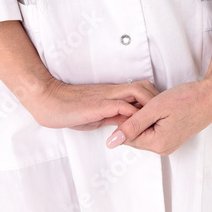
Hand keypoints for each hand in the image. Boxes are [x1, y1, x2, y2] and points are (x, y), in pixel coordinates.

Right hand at [27, 77, 159, 131]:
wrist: (49, 101)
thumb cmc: (69, 108)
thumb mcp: (95, 114)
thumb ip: (111, 117)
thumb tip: (125, 125)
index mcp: (111, 93)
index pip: (139, 89)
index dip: (151, 99)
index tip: (160, 112)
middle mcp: (112, 91)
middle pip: (143, 87)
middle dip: (156, 99)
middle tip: (162, 115)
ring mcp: (106, 97)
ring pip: (136, 92)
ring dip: (148, 105)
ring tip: (154, 120)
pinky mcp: (98, 106)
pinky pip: (120, 106)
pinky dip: (132, 114)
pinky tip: (137, 124)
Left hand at [104, 78, 211, 155]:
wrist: (211, 97)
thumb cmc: (186, 99)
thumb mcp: (155, 108)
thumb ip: (133, 124)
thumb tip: (113, 141)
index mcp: (158, 144)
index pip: (128, 137)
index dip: (125, 118)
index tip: (127, 103)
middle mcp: (163, 149)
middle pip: (136, 136)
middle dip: (135, 118)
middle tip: (142, 101)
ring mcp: (169, 144)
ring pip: (145, 132)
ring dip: (143, 118)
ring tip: (152, 103)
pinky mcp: (173, 137)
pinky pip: (154, 131)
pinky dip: (152, 119)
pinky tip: (157, 107)